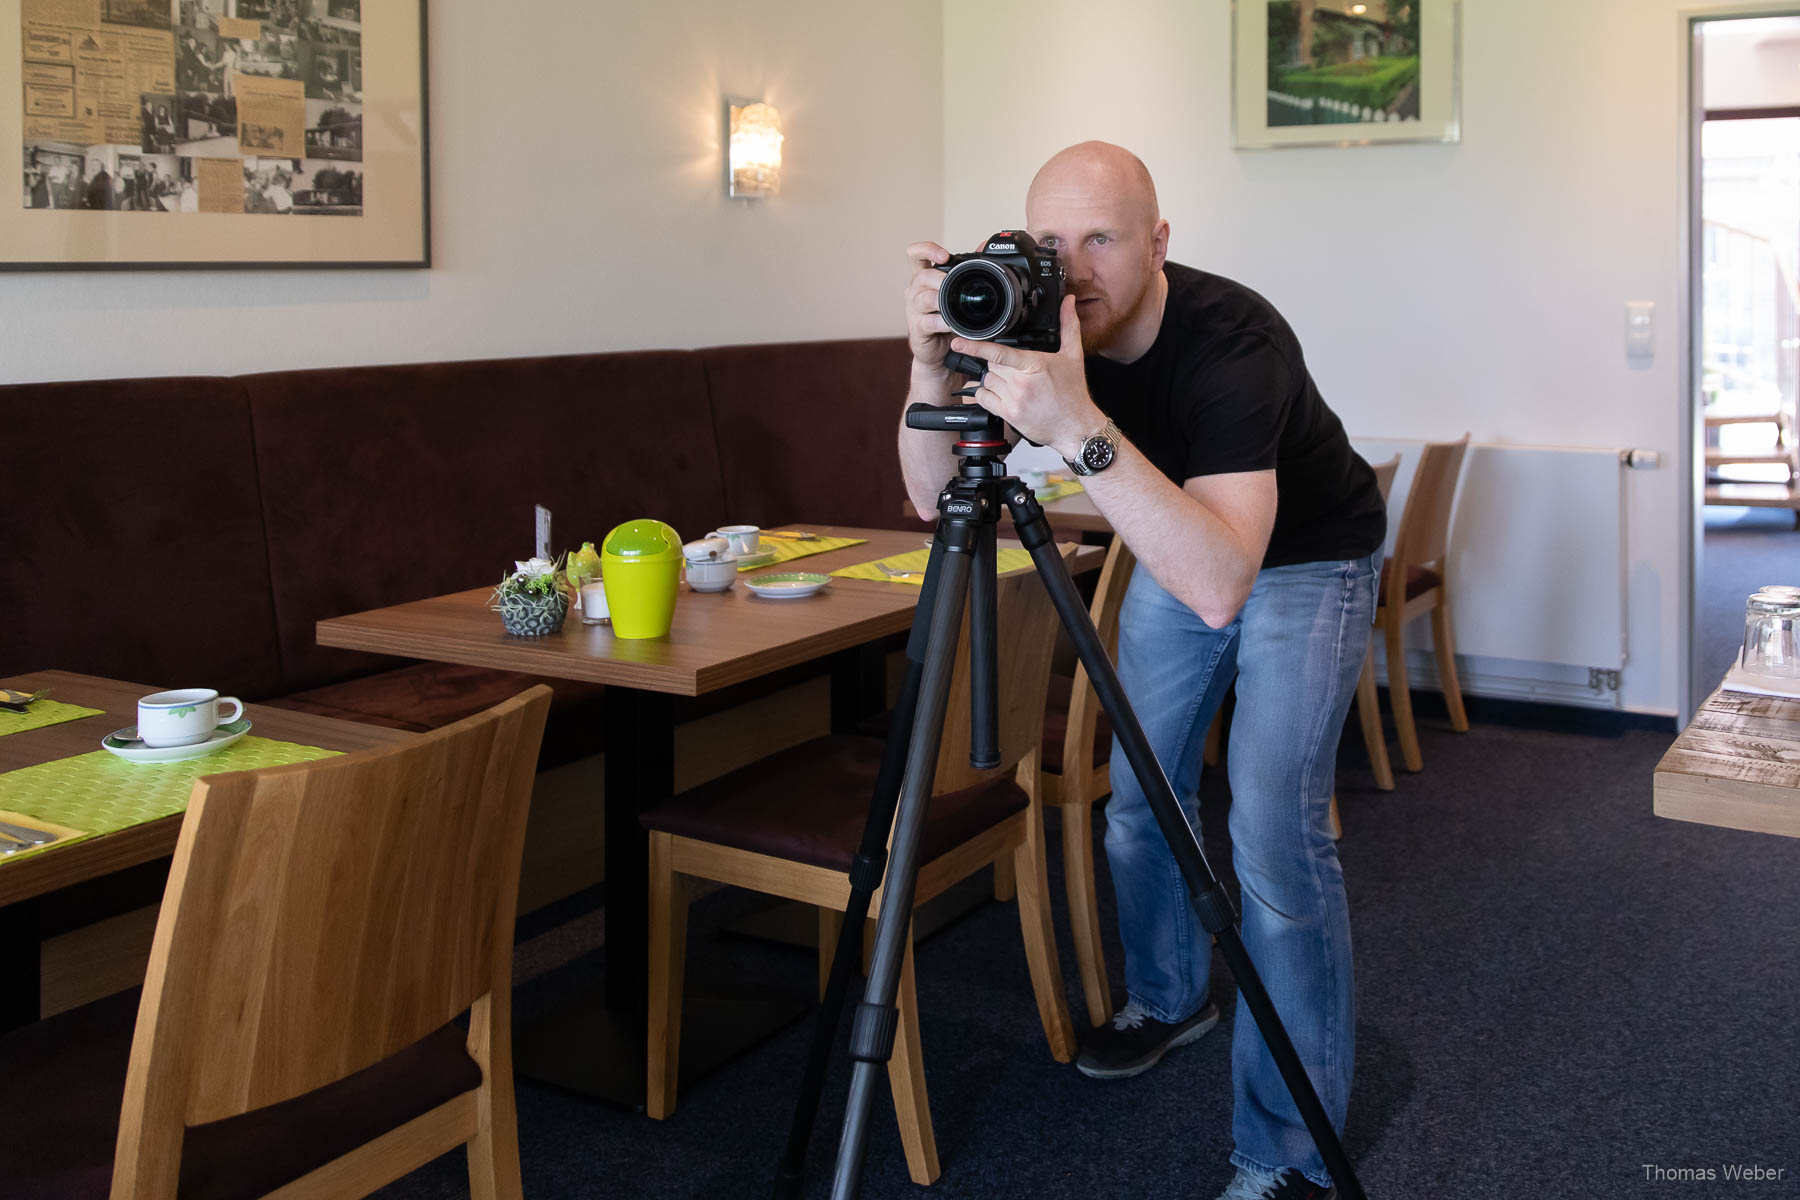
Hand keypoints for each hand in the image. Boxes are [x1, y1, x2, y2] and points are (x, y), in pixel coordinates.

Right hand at [903, 241, 953, 377]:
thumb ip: (966, 268)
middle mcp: (915, 290)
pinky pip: (929, 322)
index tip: (944, 255)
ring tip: (955, 306)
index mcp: (923, 276)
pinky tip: (953, 325)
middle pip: (922, 276)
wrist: (939, 350)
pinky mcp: (917, 328)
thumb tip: (983, 245)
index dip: (926, 249)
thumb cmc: (946, 317)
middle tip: (956, 285)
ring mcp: (914, 309)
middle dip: (940, 279)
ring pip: (924, 298)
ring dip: (942, 300)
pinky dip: (943, 322)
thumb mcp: (956, 291)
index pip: (915, 254)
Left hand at [951, 295, 1104, 459]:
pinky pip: (984, 399)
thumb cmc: (1073, 393)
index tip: (958, 342)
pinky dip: (985, 394)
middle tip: (1016, 370)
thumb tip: (1069, 302)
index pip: (999, 353)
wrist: (1076, 427)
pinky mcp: (1009, 414)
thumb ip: (1069, 325)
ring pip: (986, 381)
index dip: (976, 346)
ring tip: (1012, 383)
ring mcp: (1013, 400)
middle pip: (991, 365)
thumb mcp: (1074, 356)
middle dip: (999, 365)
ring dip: (993, 379)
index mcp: (1034, 364)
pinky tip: (1000, 394)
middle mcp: (1021, 383)